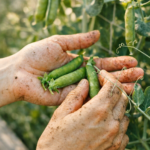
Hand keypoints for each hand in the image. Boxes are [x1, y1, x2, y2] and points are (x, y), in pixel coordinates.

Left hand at [0, 30, 142, 106]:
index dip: (116, 63)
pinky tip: (117, 95)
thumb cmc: (36, 55)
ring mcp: (77, 88)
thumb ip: (79, 41)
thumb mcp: (59, 43)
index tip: (132, 61)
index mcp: (78, 63)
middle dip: (122, 75)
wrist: (21, 72)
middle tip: (140, 73)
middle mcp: (80, 76)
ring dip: (118, 86)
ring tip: (135, 84)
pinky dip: (103, 96)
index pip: (102, 64)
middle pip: (105, 77)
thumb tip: (98, 35)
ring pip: (101, 89)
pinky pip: (90, 97)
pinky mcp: (71, 99)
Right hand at [36, 70, 128, 149]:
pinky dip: (117, 118)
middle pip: (121, 96)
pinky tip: (104, 118)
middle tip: (102, 85)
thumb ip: (75, 95)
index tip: (101, 74)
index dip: (108, 77)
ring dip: (115, 102)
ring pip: (124, 111)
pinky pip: (123, 126)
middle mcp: (111, 123)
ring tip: (102, 101)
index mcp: (96, 112)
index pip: (112, 87)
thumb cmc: (55, 140)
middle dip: (113, 87)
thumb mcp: (61, 113)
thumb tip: (85, 82)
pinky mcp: (116, 146)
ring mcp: (116, 137)